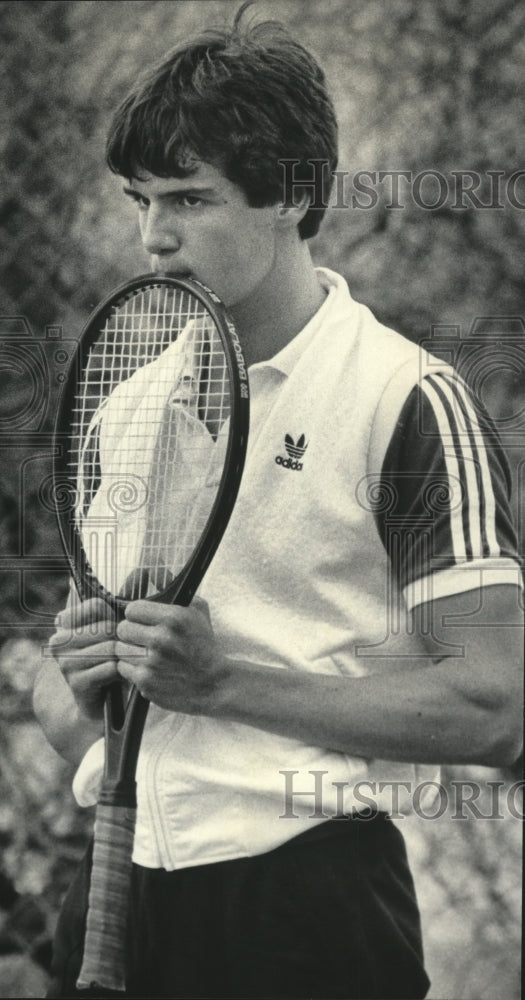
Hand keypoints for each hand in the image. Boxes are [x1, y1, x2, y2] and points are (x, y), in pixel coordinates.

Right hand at [48, 597, 118, 720]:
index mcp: (63, 623)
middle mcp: (59, 641)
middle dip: (121, 640)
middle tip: (120, 652)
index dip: (113, 618)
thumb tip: (124, 603)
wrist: (94, 702)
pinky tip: (117, 678)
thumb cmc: (105, 660)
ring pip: (110, 648)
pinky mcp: (77, 682)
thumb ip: (109, 614)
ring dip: (122, 657)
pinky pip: (111, 668)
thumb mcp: (104, 633)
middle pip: (106, 628)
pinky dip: (121, 673)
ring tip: (119, 664)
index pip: (96, 605)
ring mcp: (65, 662)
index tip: (111, 633)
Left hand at [115, 598, 223, 714]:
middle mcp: (161, 639)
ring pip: (120, 649)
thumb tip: (149, 571)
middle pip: (123, 629)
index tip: (143, 620)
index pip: (132, 609)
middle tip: (142, 638)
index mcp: (174, 618)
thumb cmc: (204, 645)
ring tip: (145, 654)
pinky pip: (123, 668)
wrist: (214, 684)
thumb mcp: (197, 611)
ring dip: (129, 651)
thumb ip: (175, 590)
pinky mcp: (146, 682)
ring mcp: (152, 662)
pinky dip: (132, 669)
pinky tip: (147, 668)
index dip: (137, 615)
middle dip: (131, 633)